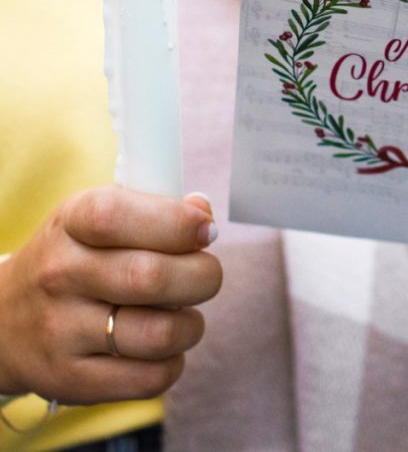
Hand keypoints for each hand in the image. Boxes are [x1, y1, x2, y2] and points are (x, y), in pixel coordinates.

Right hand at [0, 187, 221, 404]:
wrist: (4, 321)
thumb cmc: (77, 260)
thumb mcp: (101, 219)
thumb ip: (158, 210)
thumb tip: (203, 214)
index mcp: (71, 223)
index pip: (117, 215)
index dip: (176, 222)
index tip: (205, 231)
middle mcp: (60, 275)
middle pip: (151, 277)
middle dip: (203, 276)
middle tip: (204, 276)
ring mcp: (61, 331)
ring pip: (159, 334)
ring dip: (191, 325)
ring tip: (183, 316)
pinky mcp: (72, 380)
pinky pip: (150, 378)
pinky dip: (173, 362)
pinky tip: (162, 348)